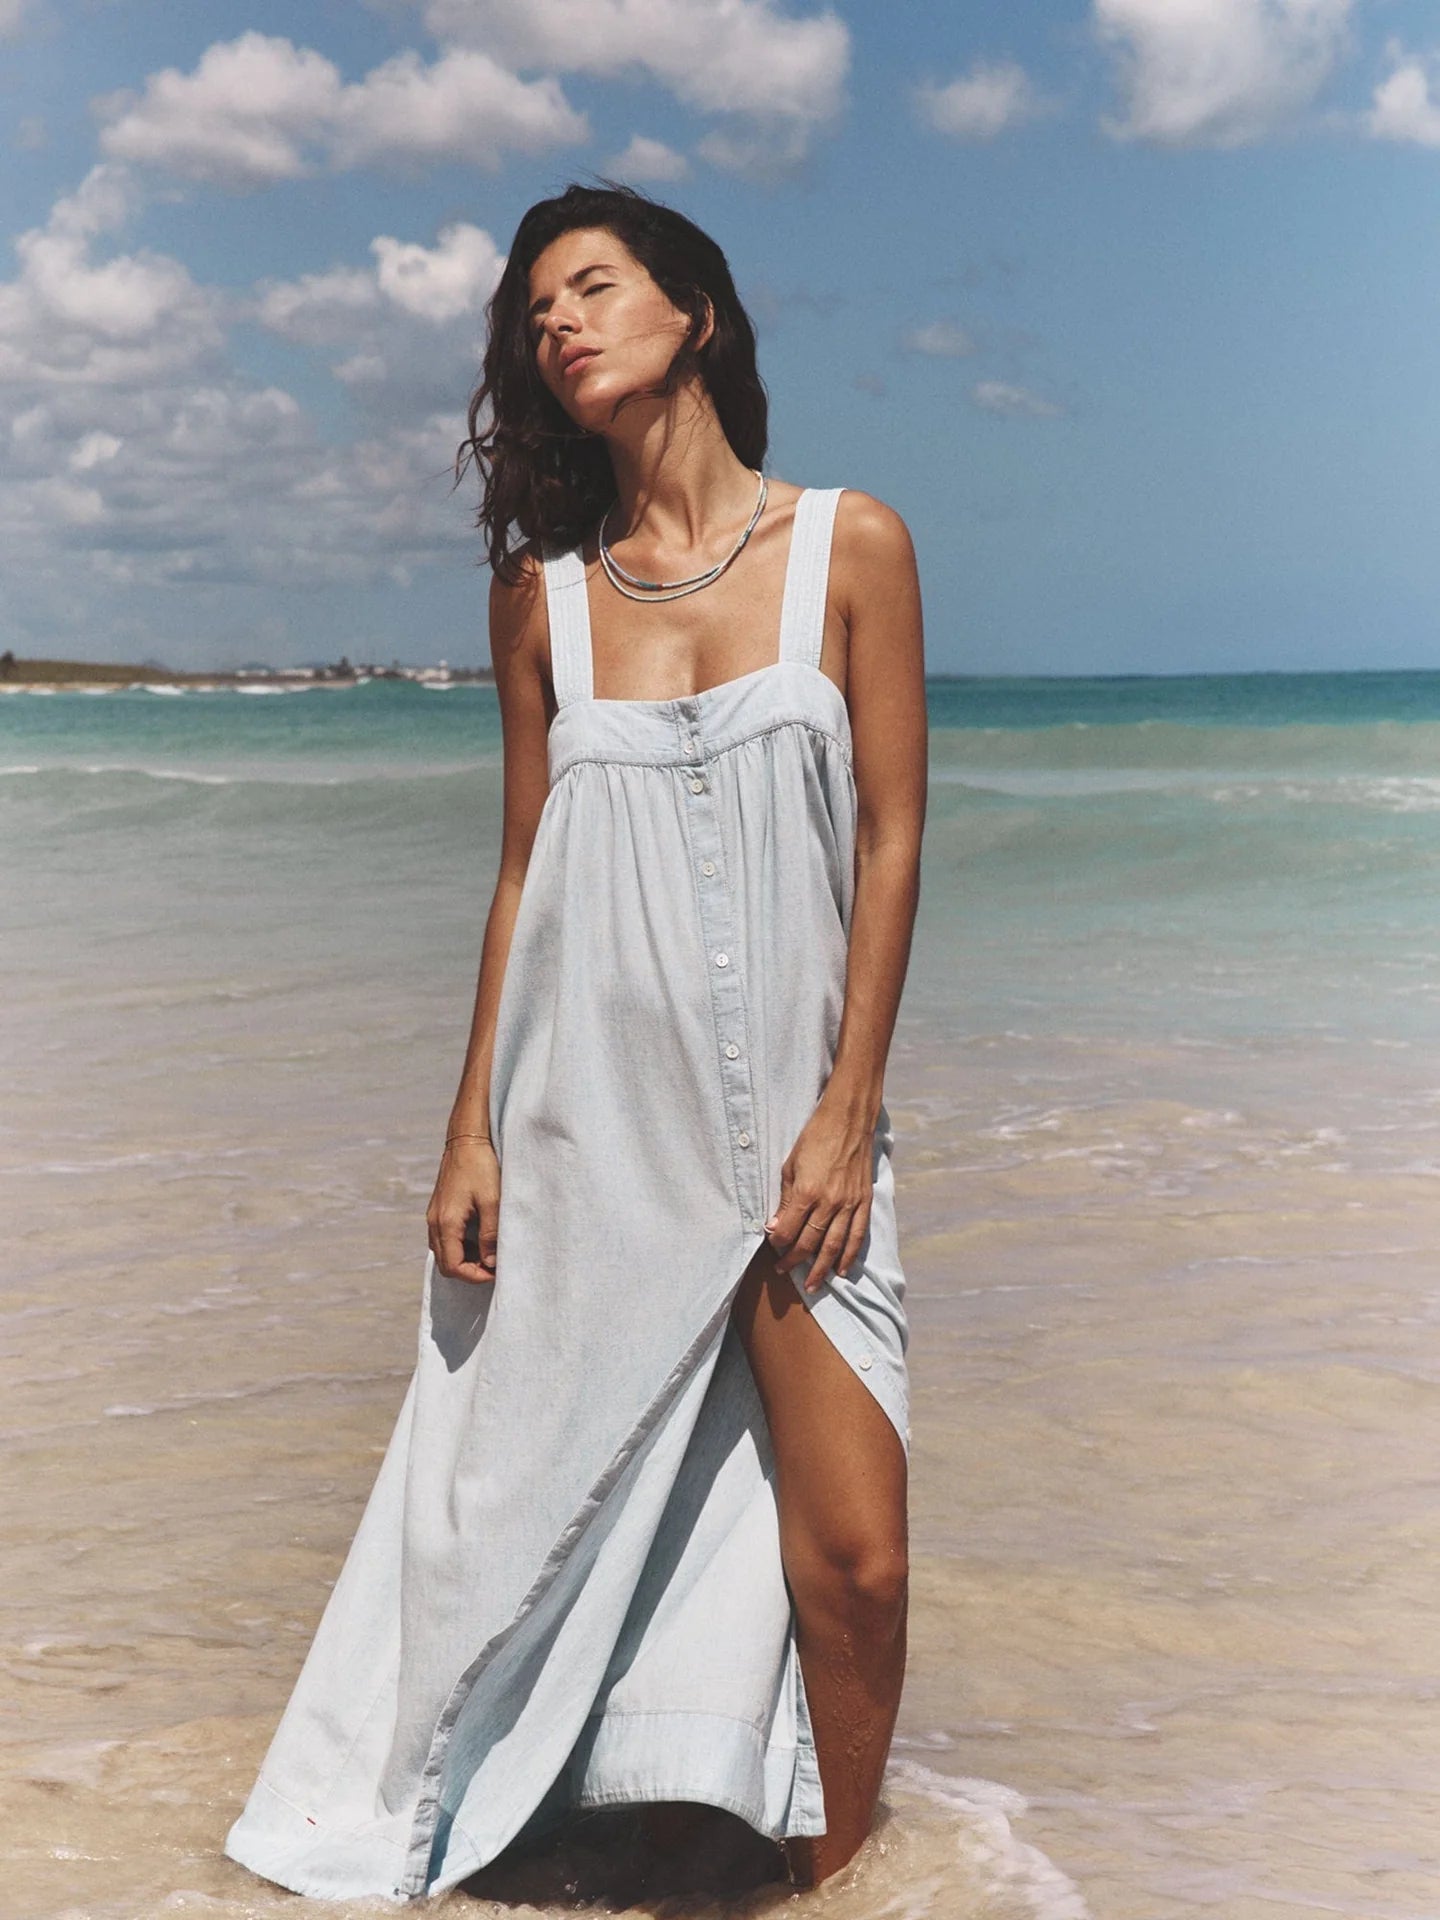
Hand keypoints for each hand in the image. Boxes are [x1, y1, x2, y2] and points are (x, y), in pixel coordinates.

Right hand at [426, 1136, 500, 1283]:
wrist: (466, 1140)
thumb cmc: (481, 1167)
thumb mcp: (492, 1201)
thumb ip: (490, 1234)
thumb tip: (490, 1262)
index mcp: (446, 1223)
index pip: (453, 1266)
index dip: (474, 1276)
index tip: (495, 1272)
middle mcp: (434, 1222)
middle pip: (446, 1264)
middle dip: (469, 1271)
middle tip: (493, 1266)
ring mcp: (434, 1216)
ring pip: (443, 1252)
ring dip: (465, 1260)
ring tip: (489, 1253)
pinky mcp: (438, 1210)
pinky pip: (444, 1239)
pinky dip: (460, 1246)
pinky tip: (479, 1238)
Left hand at [764, 1102, 873, 1292]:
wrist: (848, 1120)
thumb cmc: (814, 1138)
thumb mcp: (790, 1165)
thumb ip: (785, 1199)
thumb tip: (776, 1228)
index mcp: (807, 1192)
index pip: (790, 1230)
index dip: (779, 1245)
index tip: (773, 1251)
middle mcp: (830, 1202)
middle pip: (811, 1242)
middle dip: (795, 1261)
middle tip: (785, 1273)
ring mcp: (850, 1203)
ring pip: (835, 1245)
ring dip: (823, 1269)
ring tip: (814, 1285)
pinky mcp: (864, 1201)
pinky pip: (857, 1235)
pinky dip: (849, 1255)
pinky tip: (842, 1270)